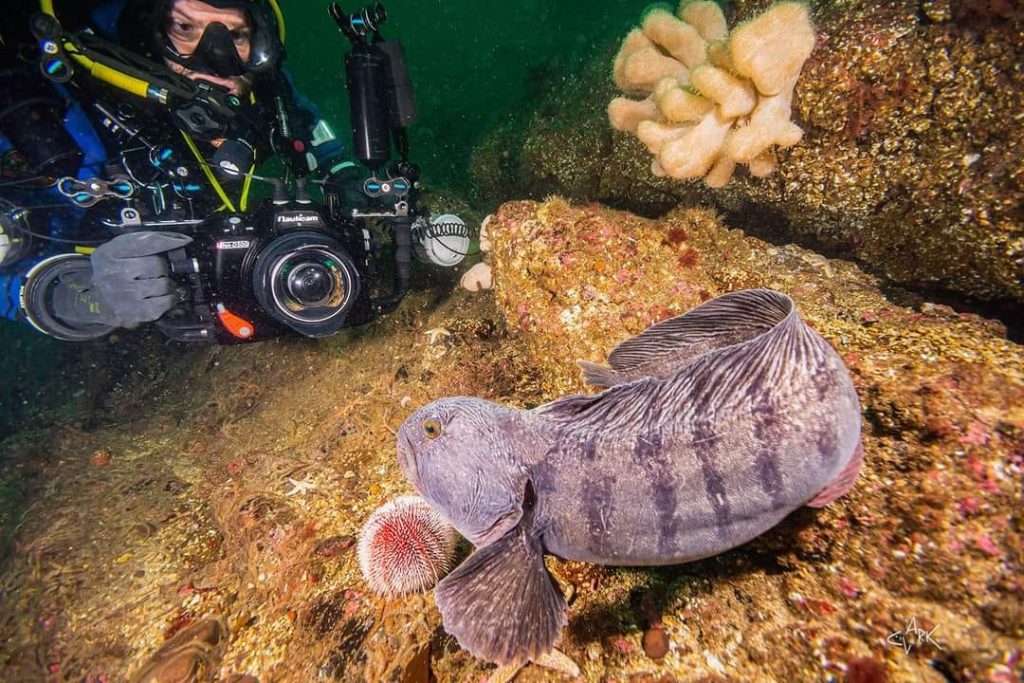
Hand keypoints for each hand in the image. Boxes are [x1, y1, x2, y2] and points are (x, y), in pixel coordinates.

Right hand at [52, 232, 192, 328]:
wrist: (96, 300)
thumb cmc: (114, 271)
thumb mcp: (119, 250)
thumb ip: (144, 242)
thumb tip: (180, 239)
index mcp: (109, 253)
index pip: (145, 243)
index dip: (168, 241)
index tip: (184, 240)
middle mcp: (113, 273)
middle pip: (156, 265)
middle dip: (162, 268)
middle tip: (159, 272)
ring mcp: (124, 295)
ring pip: (163, 285)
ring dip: (167, 285)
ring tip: (160, 285)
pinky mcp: (134, 314)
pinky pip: (164, 303)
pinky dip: (168, 300)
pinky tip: (161, 297)